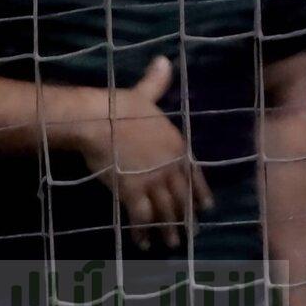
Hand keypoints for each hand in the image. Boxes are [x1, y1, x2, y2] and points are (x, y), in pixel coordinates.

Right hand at [76, 57, 214, 250]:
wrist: (98, 120)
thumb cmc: (119, 105)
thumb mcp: (144, 93)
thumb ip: (157, 82)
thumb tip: (163, 60)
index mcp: (176, 145)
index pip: (194, 174)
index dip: (200, 193)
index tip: (206, 209)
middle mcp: (169, 166)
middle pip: (181, 197)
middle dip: (186, 217)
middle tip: (190, 234)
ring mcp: (152, 181)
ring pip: (165, 211)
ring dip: (169, 230)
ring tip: (171, 244)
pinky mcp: (133, 192)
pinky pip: (141, 218)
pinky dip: (142, 233)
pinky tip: (143, 244)